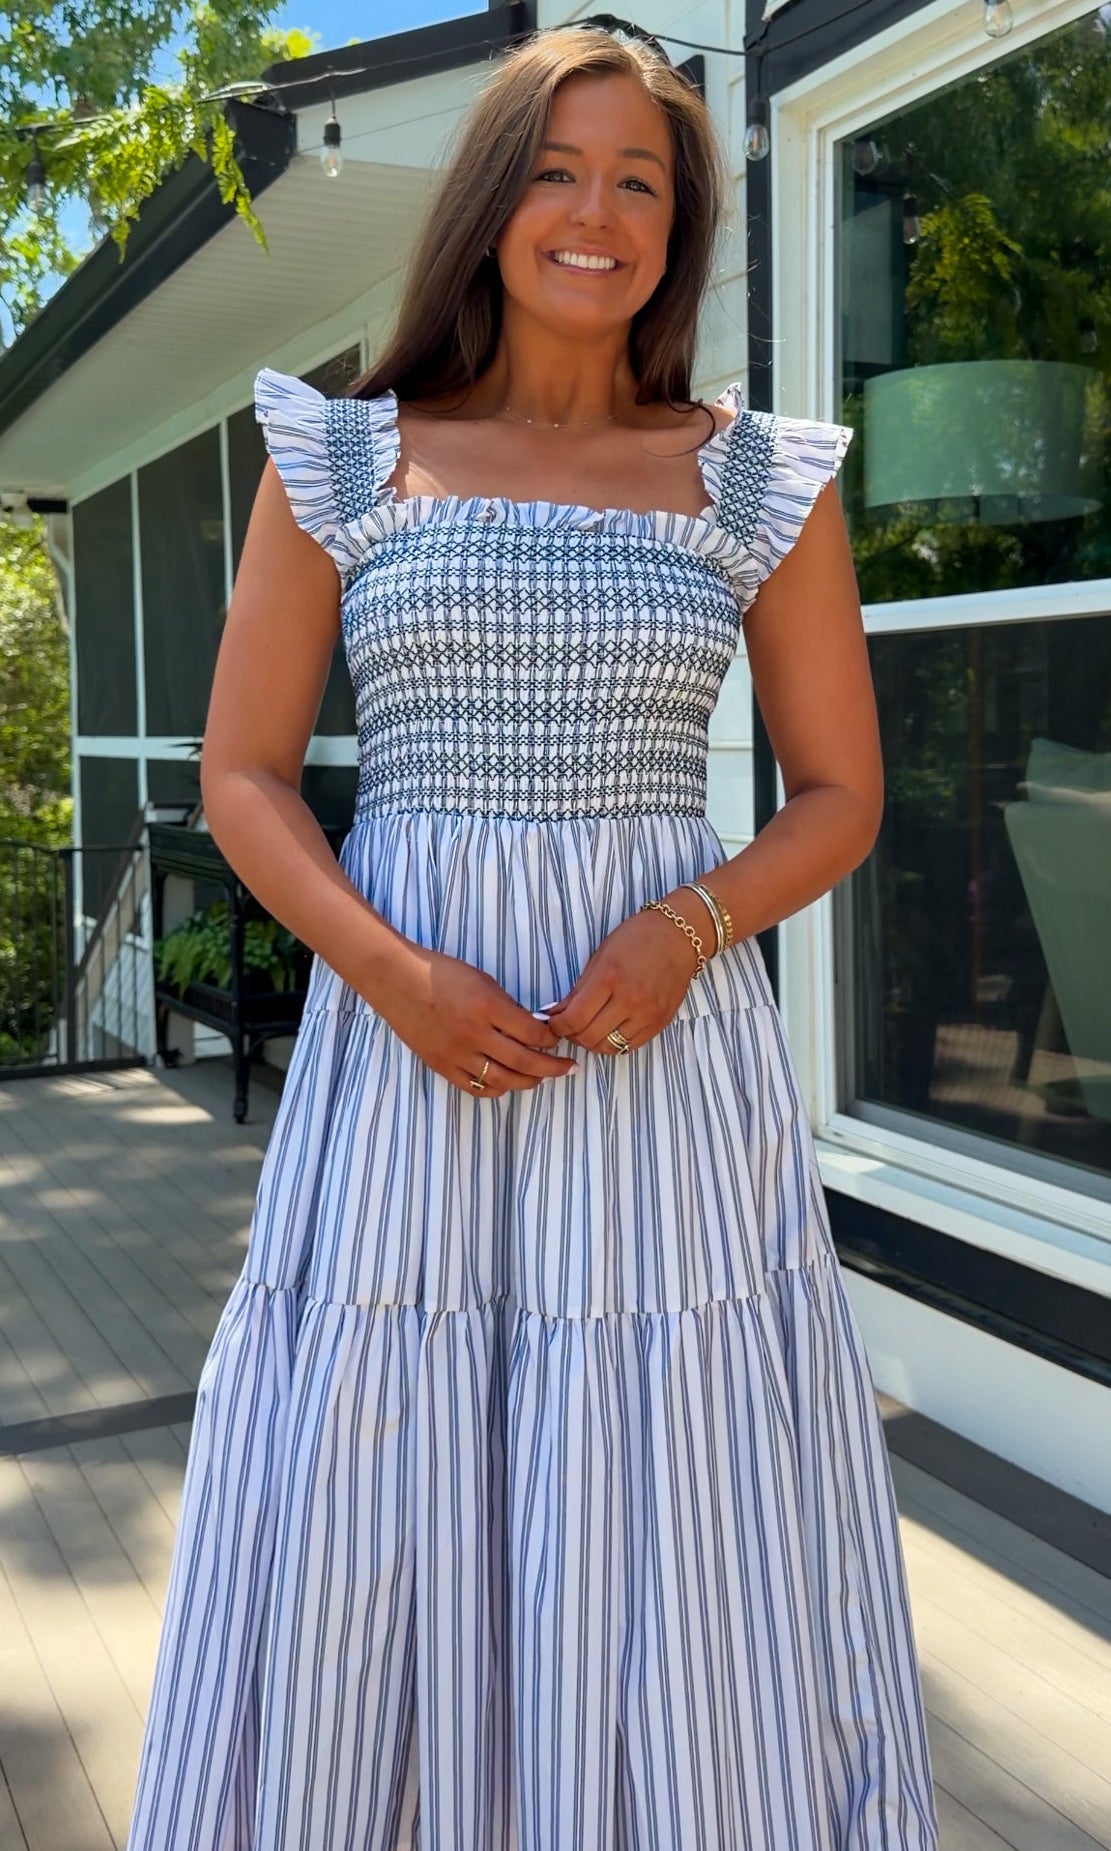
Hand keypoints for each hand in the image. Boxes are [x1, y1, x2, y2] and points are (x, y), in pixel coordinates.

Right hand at [366, 943, 577, 1096]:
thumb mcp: (482, 980)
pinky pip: (476, 1087)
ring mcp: (457, 1054)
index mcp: (487, 1007)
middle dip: (552, 1067)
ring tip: (542, 1078)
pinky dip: (497, 1088)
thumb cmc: (440, 973)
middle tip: (569, 1068)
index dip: (551, 1040)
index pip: (532, 1033)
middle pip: (524, 1061)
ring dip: (529, 1082)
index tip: (559, 1039)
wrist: (396, 980)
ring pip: (503, 1080)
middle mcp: (474, 1034)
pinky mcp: (441, 1065)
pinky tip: (508, 1083)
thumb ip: (507, 1006)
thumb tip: (532, 1027)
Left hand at [541, 902, 703, 1054]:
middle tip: (568, 1026)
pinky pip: (629, 1046)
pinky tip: (608, 1030)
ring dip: (592, 1042)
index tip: (554, 1022)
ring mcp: (647, 1014)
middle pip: (589, 1036)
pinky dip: (613, 1043)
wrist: (679, 936)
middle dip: (572, 1035)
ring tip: (587, 1030)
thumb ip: (578, 990)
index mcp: (609, 978)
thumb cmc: (637, 938)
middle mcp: (630, 1000)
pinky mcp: (660, 1023)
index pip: (574, 1018)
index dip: (558, 1026)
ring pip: (609, 1047)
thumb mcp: (600, 956)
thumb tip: (556, 1013)